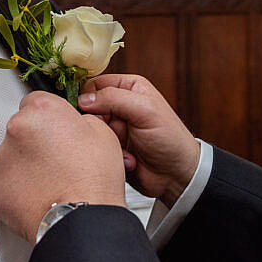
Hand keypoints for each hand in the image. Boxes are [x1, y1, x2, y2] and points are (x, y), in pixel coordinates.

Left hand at [0, 91, 126, 241]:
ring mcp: (3, 158)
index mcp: (41, 110)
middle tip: (58, 157)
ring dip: (27, 161)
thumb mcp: (102, 133)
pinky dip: (19, 184)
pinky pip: (7, 179)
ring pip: (13, 153)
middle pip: (22, 126)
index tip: (55, 127)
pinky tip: (40, 192)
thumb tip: (74, 124)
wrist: (82, 218)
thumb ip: (80, 120)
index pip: (35, 100)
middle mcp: (17, 129)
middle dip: (37, 138)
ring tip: (51, 178)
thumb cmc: (93, 180)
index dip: (49, 116)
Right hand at [79, 74, 199, 207]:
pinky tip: (127, 159)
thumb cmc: (170, 139)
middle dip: (98, 124)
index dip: (89, 98)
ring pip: (91, 130)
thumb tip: (84, 98)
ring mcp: (115, 127)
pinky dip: (109, 154)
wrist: (177, 176)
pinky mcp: (112, 146)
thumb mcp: (145, 111)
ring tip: (123, 148)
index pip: (95, 85)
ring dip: (105, 141)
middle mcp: (120, 105)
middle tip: (111, 133)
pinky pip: (96, 148)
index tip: (90, 111)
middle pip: (89, 108)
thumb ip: (114, 99)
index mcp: (129, 88)